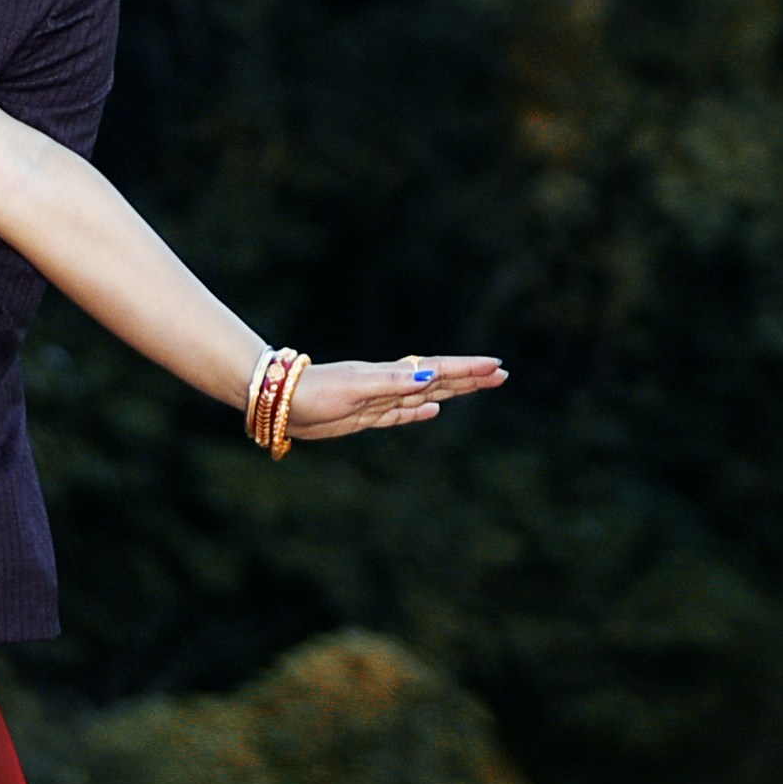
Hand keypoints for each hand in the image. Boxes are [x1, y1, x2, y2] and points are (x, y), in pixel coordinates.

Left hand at [282, 352, 506, 441]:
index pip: (438, 370)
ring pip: (426, 395)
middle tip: (502, 375)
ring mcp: (380, 400)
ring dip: (453, 391)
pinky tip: (434, 410)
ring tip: (479, 386)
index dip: (468, 370)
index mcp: (391, 376)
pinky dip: (421, 412)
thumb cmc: (315, 391)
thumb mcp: (355, 387)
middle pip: (439, 380)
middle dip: (470, 378)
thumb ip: (391, 383)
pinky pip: (402, 414)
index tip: (496, 366)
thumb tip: (428, 377)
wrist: (280, 402)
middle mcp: (390, 385)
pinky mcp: (366, 416)